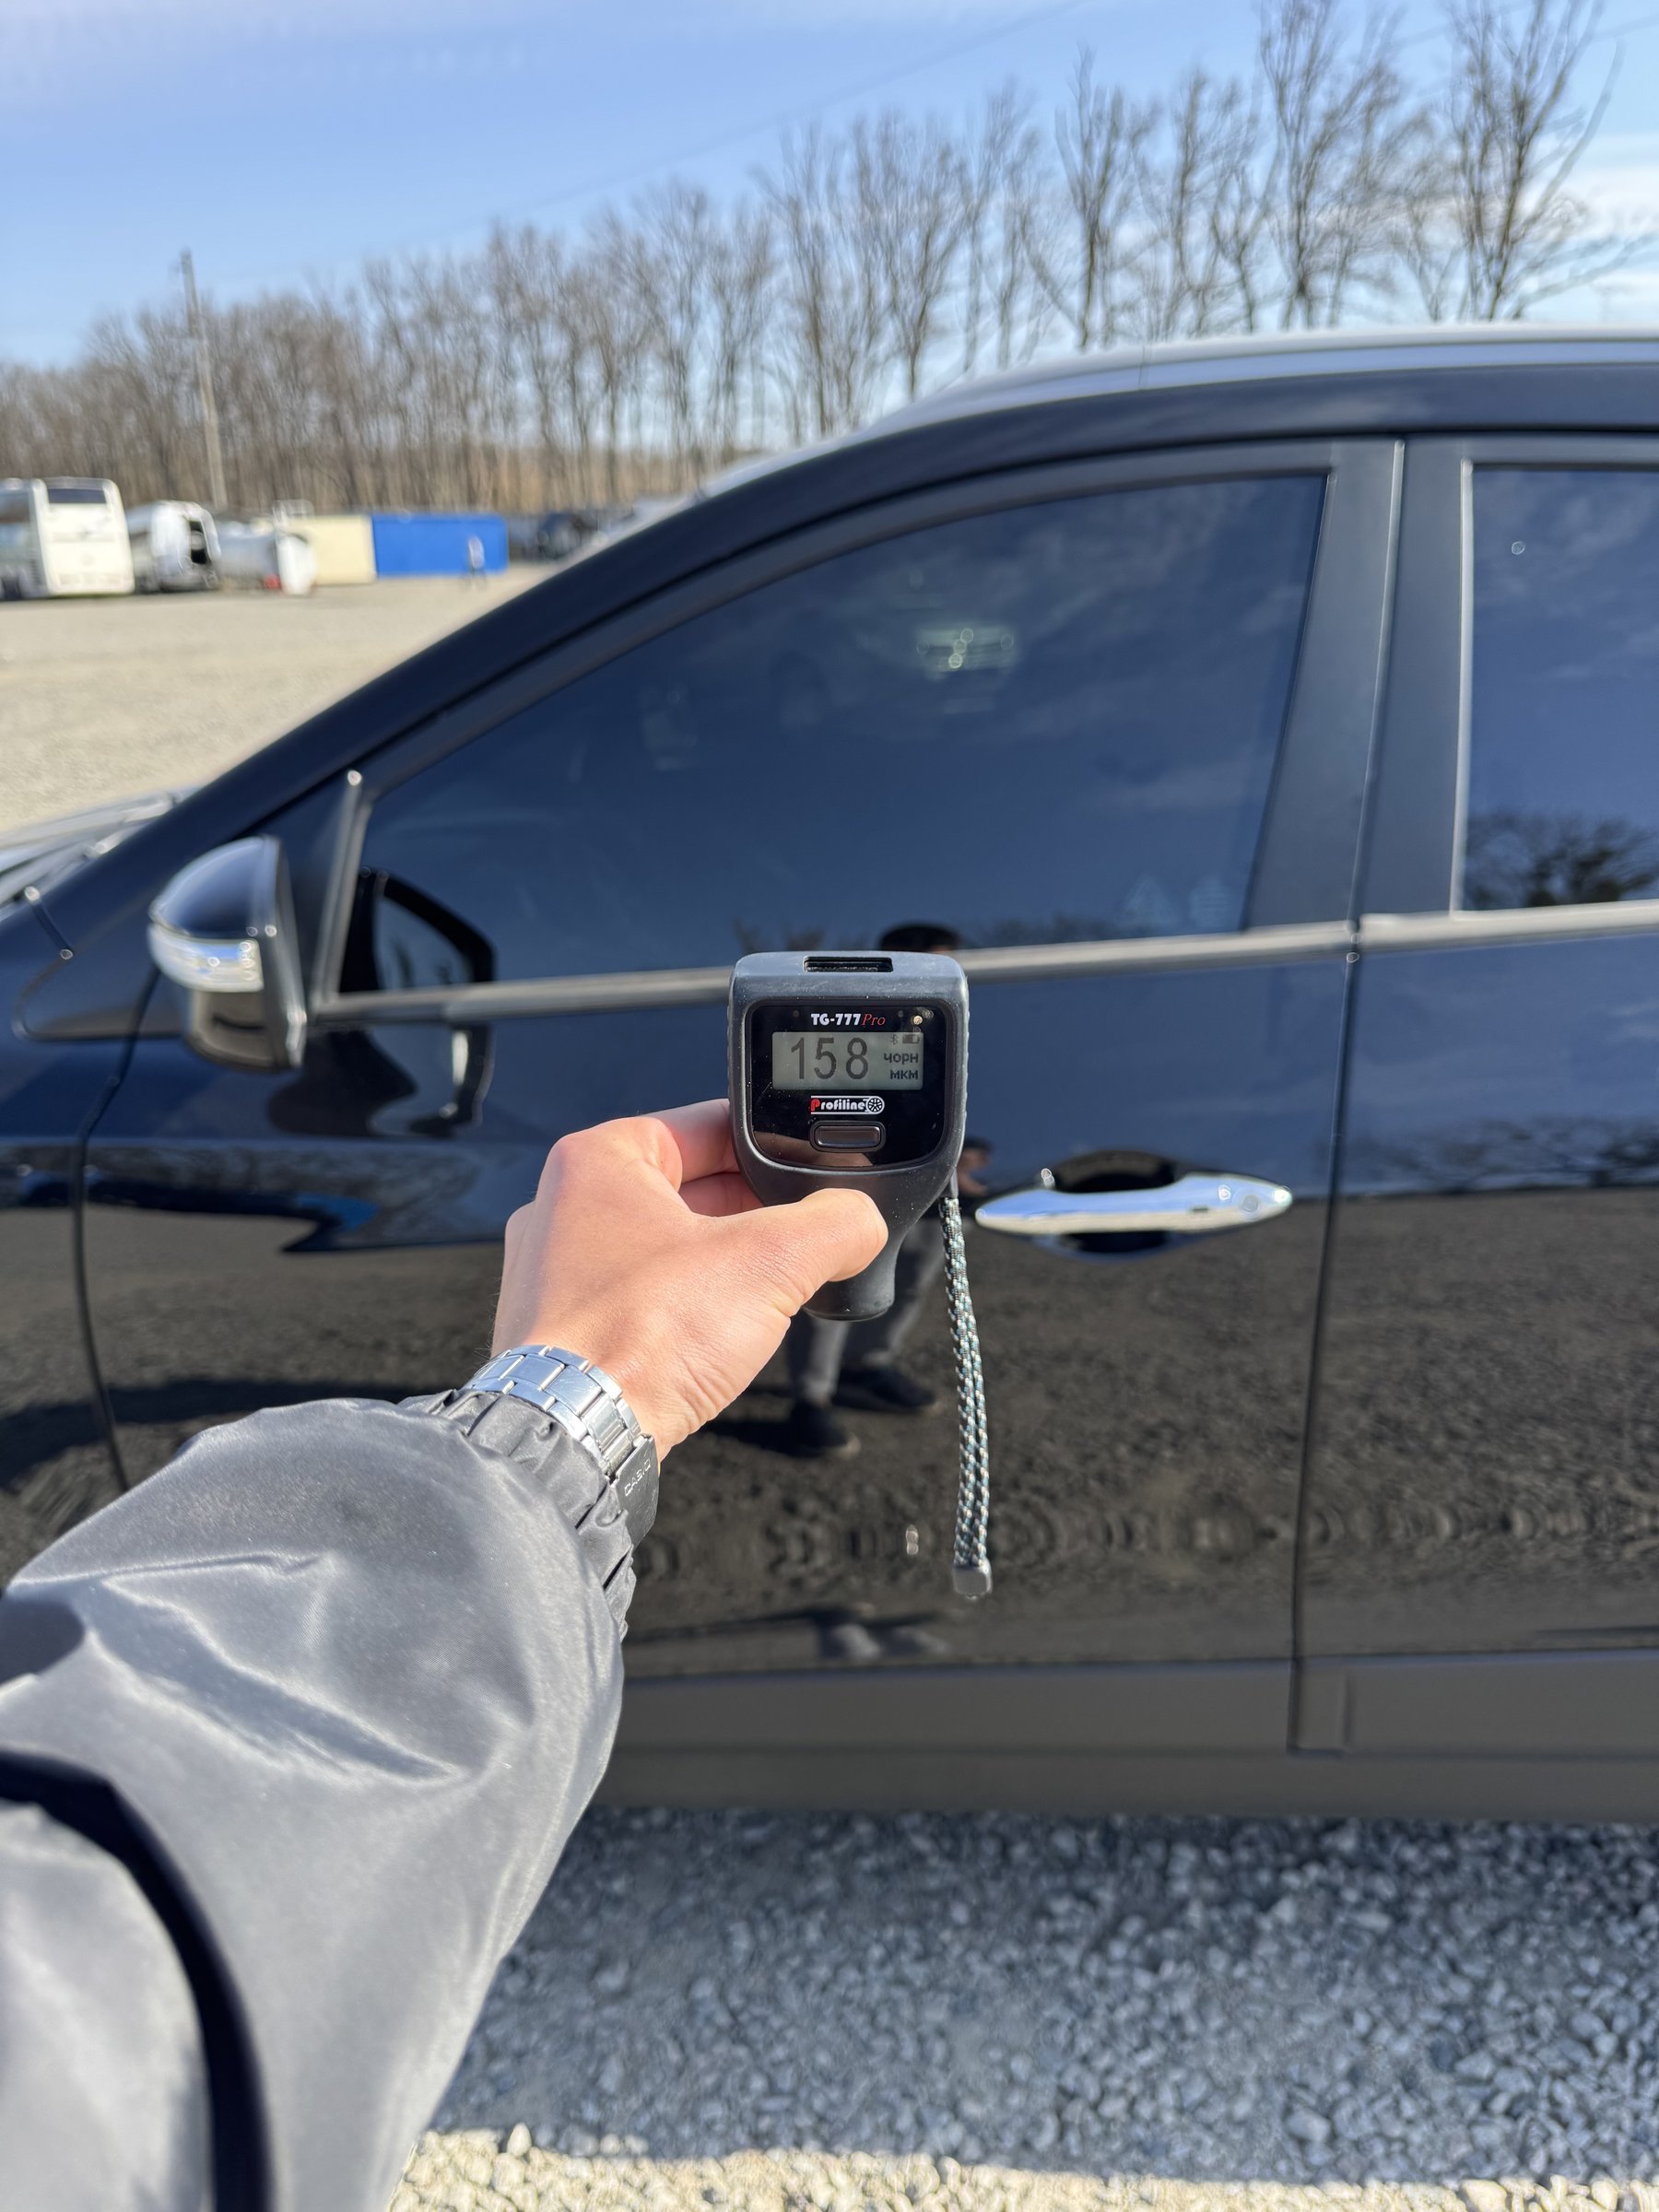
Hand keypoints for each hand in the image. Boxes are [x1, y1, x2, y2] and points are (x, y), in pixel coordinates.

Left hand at [493, 1102, 884, 1454]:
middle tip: (807, 1234)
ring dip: (727, 1264)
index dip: (774, 1145)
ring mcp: (562, 1273)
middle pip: (693, 1188)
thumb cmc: (641, 1339)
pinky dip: (691, 1309)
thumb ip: (833, 1225)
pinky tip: (722, 1336)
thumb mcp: (770, 1263)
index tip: (814, 1169)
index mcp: (600, 1160)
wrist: (578, 1437)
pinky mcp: (568, 1330)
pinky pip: (647, 1299)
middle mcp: (567, 1208)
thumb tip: (863, 1222)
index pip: (710, 1125)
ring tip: (773, 1289)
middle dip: (757, 1212)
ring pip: (672, 1246)